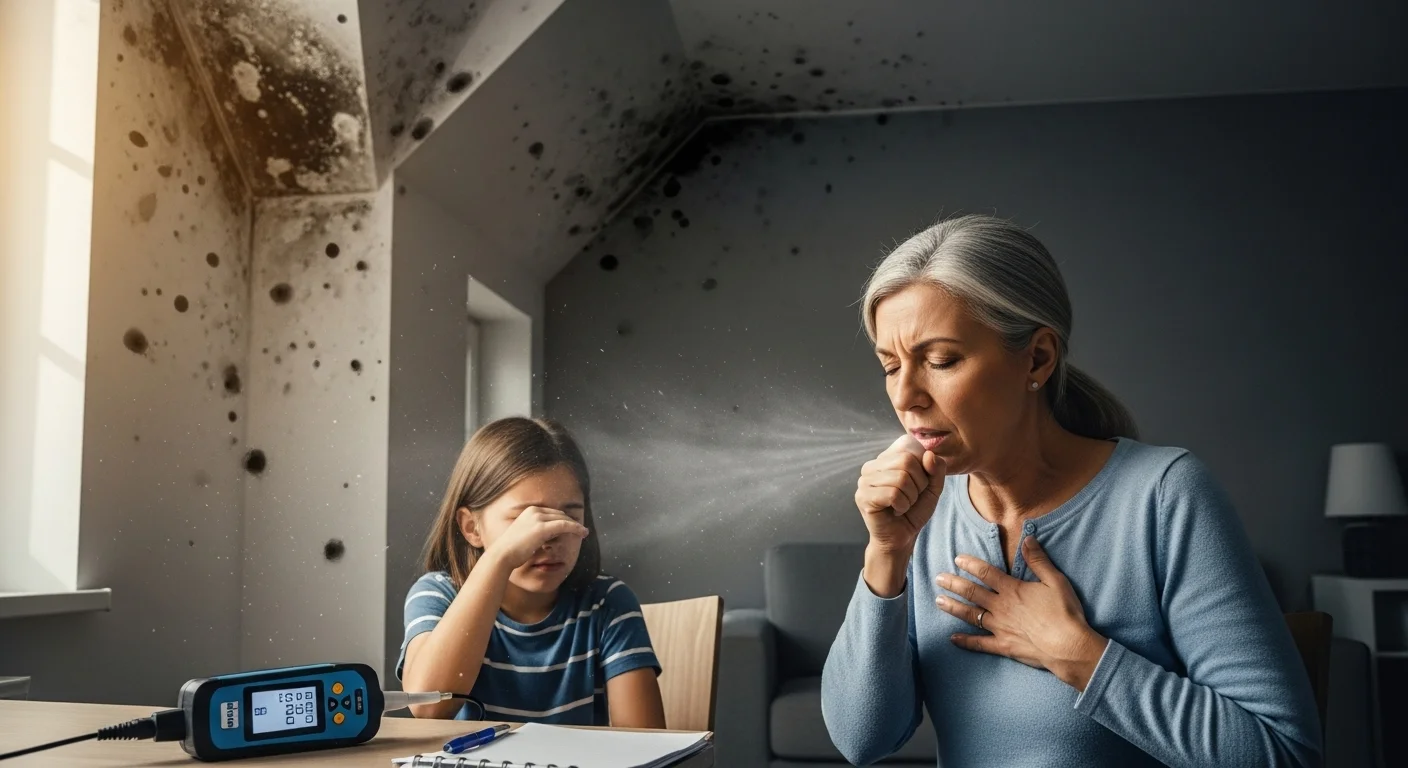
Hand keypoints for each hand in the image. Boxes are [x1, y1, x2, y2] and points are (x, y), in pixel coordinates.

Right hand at [484, 507, 588, 570]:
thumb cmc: (510, 550)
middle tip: (580, 529)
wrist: (502, 554)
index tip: (571, 525)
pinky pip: (564, 525)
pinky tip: (583, 533)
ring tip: (584, 532)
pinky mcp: (542, 528)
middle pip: (559, 514)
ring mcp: (538, 518)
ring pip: (563, 519)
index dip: (563, 519)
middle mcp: (534, 511)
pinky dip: (575, 528)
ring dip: (575, 525)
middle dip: (570, 521)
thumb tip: (543, 536)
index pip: (552, 512)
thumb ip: (533, 531)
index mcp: (529, 511)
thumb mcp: (523, 535)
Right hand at [855, 435, 946, 555]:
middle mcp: (872, 465)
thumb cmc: (914, 510)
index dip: (922, 465)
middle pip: (906, 460)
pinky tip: (896, 510)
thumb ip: (937, 469)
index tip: (918, 483)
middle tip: (911, 497)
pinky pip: (893, 494)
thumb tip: (929, 454)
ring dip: (911, 497)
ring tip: (903, 505)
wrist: (902, 537)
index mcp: (886, 457)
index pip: (908, 444)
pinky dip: (902, 505)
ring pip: (901, 478)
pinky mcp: (863, 497)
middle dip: (919, 483)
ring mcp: (864, 480)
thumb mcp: (933, 487)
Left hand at [934, 535, 1107, 690]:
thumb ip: (1039, 561)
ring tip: (938, 601)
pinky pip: (980, 644)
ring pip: (971, 615)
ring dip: (953, 607)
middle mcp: (1002, 607)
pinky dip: (965, 641)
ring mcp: (1000, 627)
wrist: (1069, 646)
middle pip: (972, 592)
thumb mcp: (1056, 581)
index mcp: (1013, 590)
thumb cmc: (1065, 613)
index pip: (986, 573)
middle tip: (938, 578)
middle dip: (954, 584)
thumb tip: (1028, 539)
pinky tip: (952, 639)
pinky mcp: (1003, 646)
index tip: (957, 559)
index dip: (970, 564)